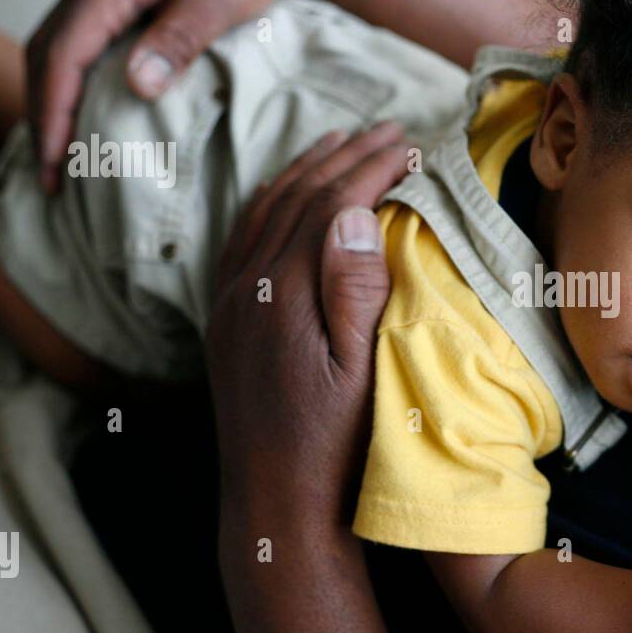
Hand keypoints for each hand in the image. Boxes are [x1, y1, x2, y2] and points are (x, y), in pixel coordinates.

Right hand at [26, 0, 309, 193]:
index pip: (63, 56)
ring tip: (59, 158)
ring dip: (51, 102)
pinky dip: (69, 83)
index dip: (54, 114)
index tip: (55, 165)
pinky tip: (81, 116)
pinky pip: (76, 42)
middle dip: (43, 117)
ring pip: (55, 49)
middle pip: (46, 54)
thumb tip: (137, 87)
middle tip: (50, 179)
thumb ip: (180, 39)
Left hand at [206, 122, 426, 632]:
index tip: (406, 145)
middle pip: (294, 198)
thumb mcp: (360, 374)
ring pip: (263, 212)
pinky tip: (286, 197)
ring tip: (338, 143)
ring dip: (303, 170)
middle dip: (342, 156)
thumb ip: (353, 291)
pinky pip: (240, 240)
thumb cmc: (333, 445)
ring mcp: (229, 305)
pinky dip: (268, 203)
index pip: (327, 207)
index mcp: (282, 296)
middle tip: (386, 129)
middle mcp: (246, 290)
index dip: (369, 169)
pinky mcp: (224, 322)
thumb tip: (353, 215)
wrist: (275, 503)